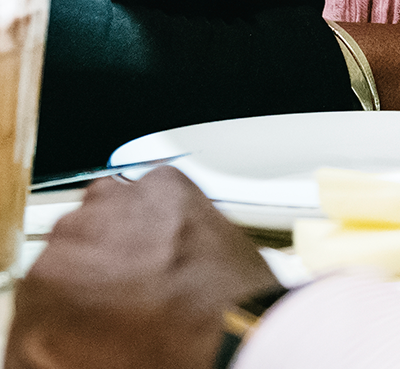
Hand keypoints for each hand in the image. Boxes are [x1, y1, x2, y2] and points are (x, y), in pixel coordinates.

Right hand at [6, 167, 275, 368]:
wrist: (234, 330)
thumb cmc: (164, 353)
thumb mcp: (85, 360)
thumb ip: (51, 341)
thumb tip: (50, 337)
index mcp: (48, 281)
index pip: (34, 296)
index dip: (55, 316)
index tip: (72, 326)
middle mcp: (77, 230)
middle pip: (63, 249)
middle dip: (84, 273)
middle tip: (115, 300)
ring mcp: (124, 199)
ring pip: (99, 212)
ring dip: (114, 237)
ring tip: (145, 269)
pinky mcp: (167, 181)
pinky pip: (145, 192)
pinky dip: (152, 213)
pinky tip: (168, 243)